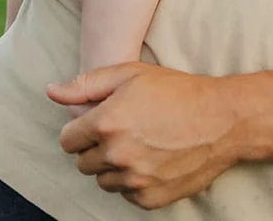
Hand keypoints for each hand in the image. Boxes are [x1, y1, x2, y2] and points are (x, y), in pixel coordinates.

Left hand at [49, 64, 241, 208]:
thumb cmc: (175, 91)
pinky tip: (152, 159)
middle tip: (122, 130)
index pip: (68, 140)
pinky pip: (126, 194)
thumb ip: (85, 84)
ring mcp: (134, 180)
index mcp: (106, 122)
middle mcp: (116, 155)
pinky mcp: (150, 199)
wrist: (220, 120)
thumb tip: (51, 91)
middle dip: (96, 148)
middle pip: (83, 163)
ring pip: (104, 181)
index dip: (80, 130)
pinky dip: (133, 181)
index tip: (97, 123)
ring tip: (139, 143)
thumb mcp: (129, 74)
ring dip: (113, 166)